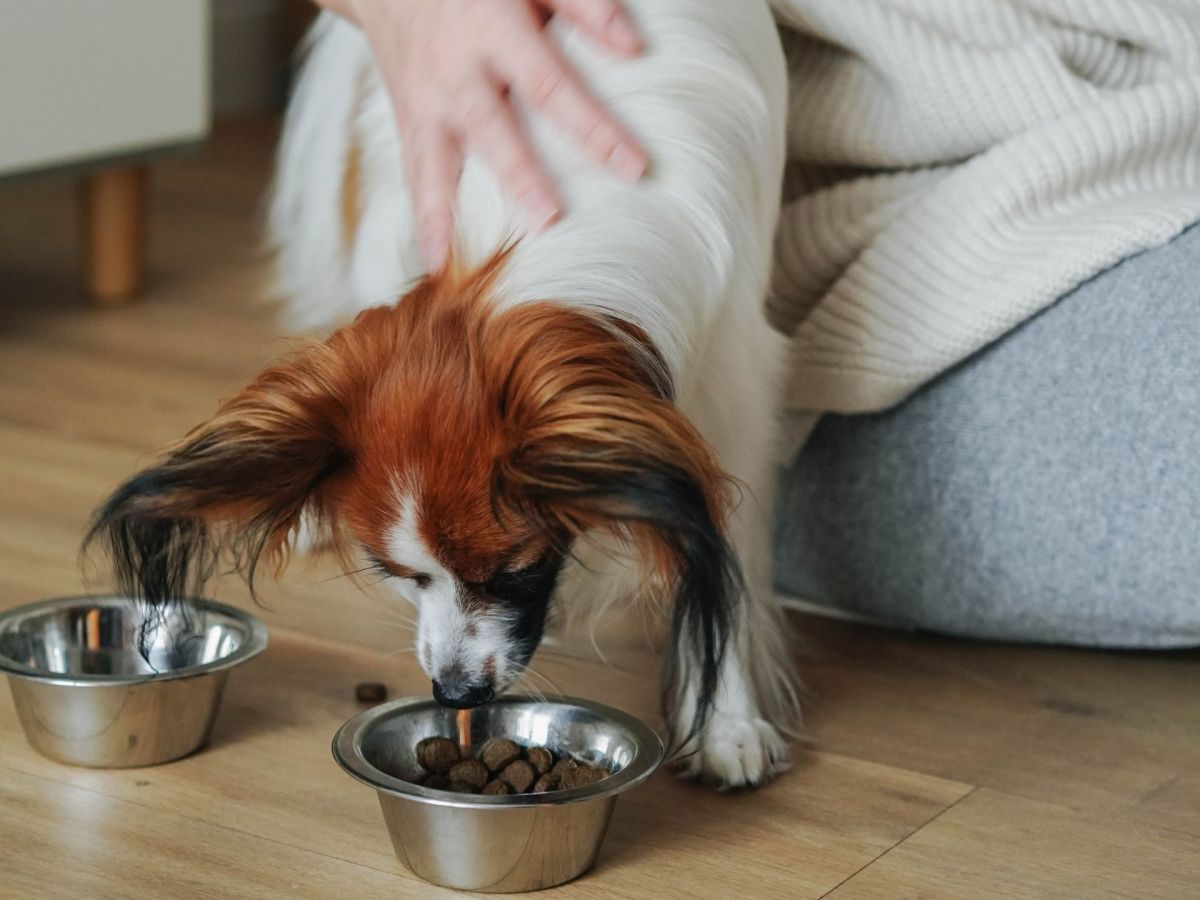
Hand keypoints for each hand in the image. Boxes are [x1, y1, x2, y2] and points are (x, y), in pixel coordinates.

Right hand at [320, 0, 649, 268]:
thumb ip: (580, 4)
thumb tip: (632, 47)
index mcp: (492, 25)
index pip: (550, 83)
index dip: (590, 124)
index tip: (632, 167)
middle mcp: (455, 68)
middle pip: (491, 129)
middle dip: (520, 177)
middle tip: (549, 221)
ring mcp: (425, 98)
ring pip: (436, 162)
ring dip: (450, 215)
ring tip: (461, 267)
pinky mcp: (408, 118)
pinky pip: (415, 173)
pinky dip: (424, 221)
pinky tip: (436, 266)